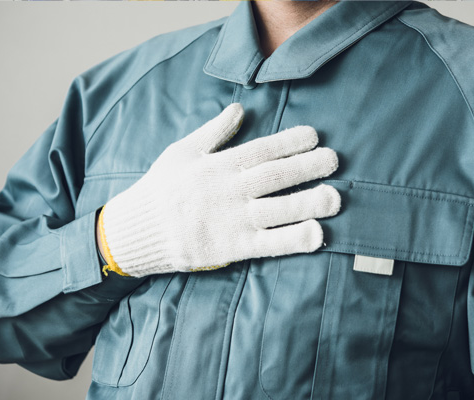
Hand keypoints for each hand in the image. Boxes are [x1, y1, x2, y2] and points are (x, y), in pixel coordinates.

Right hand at [98, 103, 340, 276]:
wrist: (137, 230)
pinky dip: (293, 239)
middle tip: (334, 160)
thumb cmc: (161, 188)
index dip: (290, 141)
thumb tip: (239, 109)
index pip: (261, 150)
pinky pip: (269, 244)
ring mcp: (232, 220)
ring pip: (277, 209)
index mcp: (217, 165)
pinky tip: (317, 234)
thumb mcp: (181, 151)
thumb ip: (213, 132)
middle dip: (307, 166)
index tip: (314, 136)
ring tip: (335, 196)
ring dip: (309, 202)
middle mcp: (228, 191)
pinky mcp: (232, 248)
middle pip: (275, 176)